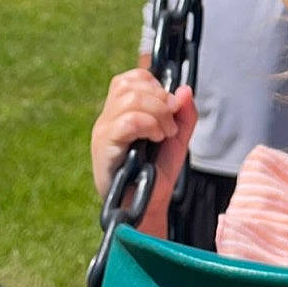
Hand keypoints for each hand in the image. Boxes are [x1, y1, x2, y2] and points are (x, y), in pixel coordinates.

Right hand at [90, 71, 197, 231]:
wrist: (146, 208)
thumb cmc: (156, 176)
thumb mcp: (177, 141)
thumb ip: (184, 115)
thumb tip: (185, 90)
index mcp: (121, 113)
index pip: (131, 78)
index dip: (155, 85)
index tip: (171, 107)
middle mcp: (108, 118)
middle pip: (130, 85)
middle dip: (160, 100)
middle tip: (170, 125)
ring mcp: (103, 132)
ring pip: (129, 100)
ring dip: (157, 114)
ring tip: (164, 134)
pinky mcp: (103, 148)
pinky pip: (125, 122)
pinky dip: (147, 126)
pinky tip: (155, 139)